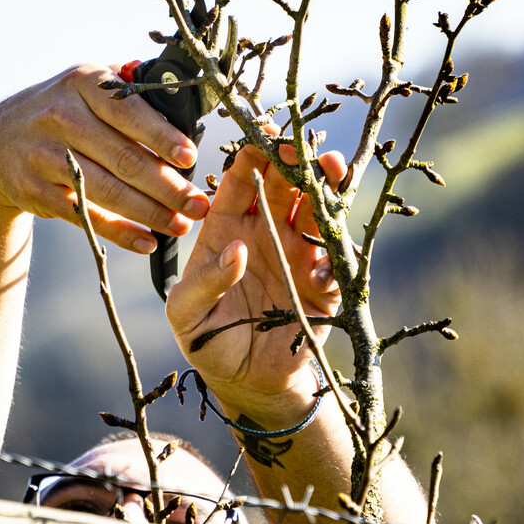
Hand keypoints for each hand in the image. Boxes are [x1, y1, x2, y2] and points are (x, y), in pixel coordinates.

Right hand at [0, 64, 209, 251]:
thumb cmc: (64, 110)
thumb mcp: (86, 86)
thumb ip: (130, 91)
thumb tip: (185, 104)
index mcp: (81, 83)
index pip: (128, 112)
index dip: (161, 138)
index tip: (190, 158)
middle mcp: (60, 117)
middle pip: (122, 158)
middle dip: (167, 186)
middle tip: (198, 205)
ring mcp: (43, 156)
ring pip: (106, 191)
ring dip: (149, 213)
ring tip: (181, 225)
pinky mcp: (34, 191)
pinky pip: (85, 216)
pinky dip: (118, 233)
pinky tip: (147, 242)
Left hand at [164, 141, 345, 414]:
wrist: (246, 382)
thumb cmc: (206, 340)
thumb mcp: (187, 312)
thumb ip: (205, 281)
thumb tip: (237, 251)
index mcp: (227, 229)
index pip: (239, 182)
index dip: (250, 159)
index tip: (261, 141)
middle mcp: (265, 233)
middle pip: (283, 186)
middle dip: (293, 162)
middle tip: (301, 148)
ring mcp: (297, 255)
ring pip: (316, 210)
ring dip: (326, 188)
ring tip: (332, 170)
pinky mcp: (324, 284)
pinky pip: (336, 260)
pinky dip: (334, 256)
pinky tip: (323, 265)